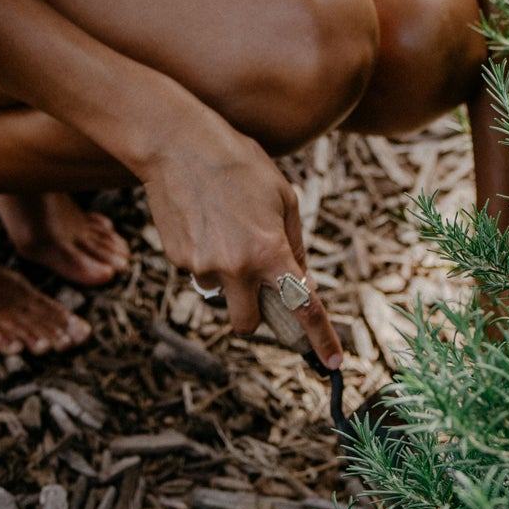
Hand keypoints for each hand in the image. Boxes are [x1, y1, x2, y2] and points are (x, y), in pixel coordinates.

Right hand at [140, 120, 342, 370]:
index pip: (302, 307)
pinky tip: (204, 219)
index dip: (320, 339)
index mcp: (269, 251)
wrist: (177, 144)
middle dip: (256, 314)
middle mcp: (235, 267)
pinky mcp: (177, 259)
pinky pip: (199, 272)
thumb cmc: (238, 163)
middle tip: (257, 285)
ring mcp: (202, 267)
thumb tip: (301, 279)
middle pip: (249, 323)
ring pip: (220, 294)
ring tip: (224, 227)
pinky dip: (205, 256)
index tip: (331, 363)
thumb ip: (294, 243)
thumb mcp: (282, 195)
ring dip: (227, 277)